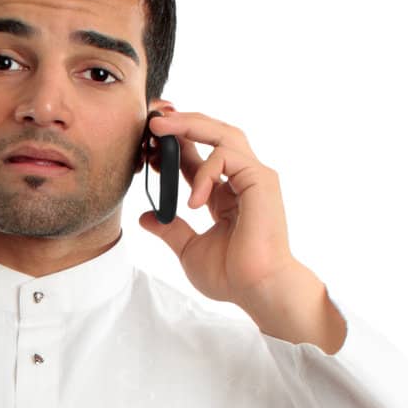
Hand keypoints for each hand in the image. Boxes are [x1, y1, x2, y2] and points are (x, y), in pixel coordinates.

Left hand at [139, 108, 298, 307]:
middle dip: (182, 120)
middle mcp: (241, 179)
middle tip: (152, 117)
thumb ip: (170, 230)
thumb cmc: (232, 275)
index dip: (173, 144)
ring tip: (160, 129)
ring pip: (223, 133)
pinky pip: (228, 157)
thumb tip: (145, 217)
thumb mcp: (188, 249)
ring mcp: (254, 177)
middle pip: (213, 133)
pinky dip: (204, 172)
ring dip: (189, 126)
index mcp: (225, 193)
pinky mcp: (261, 180)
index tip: (147, 143)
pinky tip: (192, 199)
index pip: (198, 156)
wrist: (258, 289)